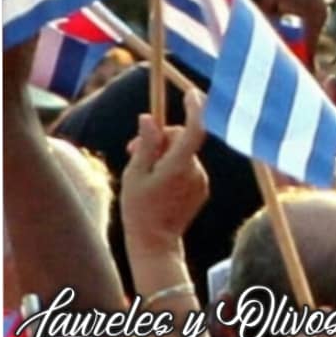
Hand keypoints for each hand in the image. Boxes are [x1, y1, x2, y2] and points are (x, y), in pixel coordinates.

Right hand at [121, 88, 209, 256]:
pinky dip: (174, 166)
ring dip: (165, 154)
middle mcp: (195, 170)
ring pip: (184, 153)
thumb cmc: (138, 209)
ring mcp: (201, 179)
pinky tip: (158, 183)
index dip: (195, 108)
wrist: (155, 244)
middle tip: (132, 147)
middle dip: (160, 137)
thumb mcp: (134, 174)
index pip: (195, 129)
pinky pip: (189, 166)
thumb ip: (145, 144)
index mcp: (178, 165)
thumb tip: (149, 118)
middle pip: (182, 138)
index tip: (189, 92)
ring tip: (143, 170)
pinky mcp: (202, 187)